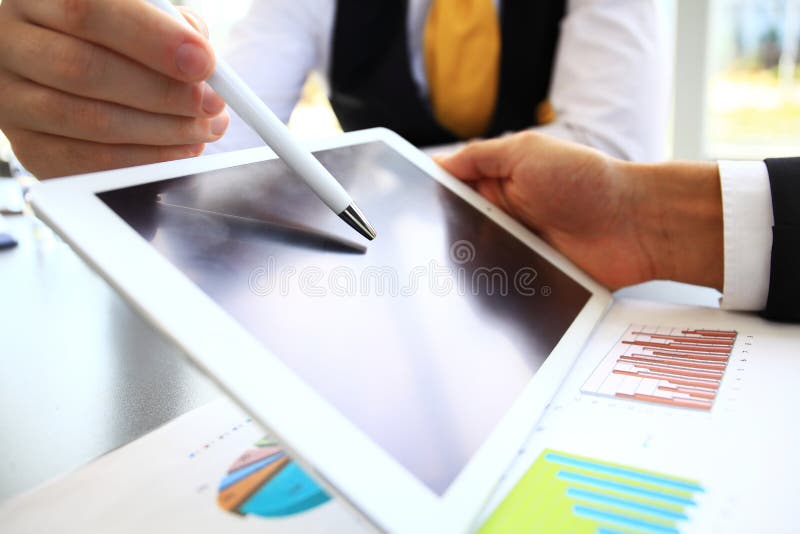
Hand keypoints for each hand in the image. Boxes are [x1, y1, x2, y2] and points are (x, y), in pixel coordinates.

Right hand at [0, 0, 228, 177]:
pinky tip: (178, 151)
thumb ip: (170, 25)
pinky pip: (87, 163)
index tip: (204, 62)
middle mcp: (11, 42)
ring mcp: (12, 99)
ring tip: (203, 129)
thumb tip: (201, 62)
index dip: (152, 38)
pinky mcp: (28, 147)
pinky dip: (143, 161)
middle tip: (211, 104)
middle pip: (84, 69)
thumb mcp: (143, 14)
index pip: (87, 9)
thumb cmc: (120, 38)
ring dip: (161, 131)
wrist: (74, 69)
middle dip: (163, 92)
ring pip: (88, 120)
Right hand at [437, 132, 723, 290]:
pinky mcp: (531, 279)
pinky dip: (493, 291)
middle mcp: (503, 218)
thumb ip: (480, 157)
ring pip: (475, 265)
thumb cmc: (587, 181)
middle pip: (457, 233)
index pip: (451, 194)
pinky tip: (488, 289)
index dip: (431, 201)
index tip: (411, 210)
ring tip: (470, 265)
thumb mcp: (527, 153)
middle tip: (440, 244)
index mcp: (498, 184)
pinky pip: (501, 290)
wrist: (636, 225)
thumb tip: (437, 164)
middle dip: (448, 239)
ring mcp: (517, 251)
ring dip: (470, 265)